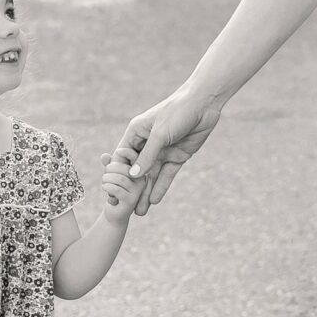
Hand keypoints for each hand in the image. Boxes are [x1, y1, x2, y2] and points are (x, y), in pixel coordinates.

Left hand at [100, 144, 145, 219]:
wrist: (114, 212)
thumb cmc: (113, 190)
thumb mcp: (110, 174)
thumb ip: (108, 164)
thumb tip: (104, 156)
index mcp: (139, 170)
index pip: (135, 156)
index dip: (126, 152)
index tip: (118, 152)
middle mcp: (142, 179)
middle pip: (124, 168)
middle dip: (109, 170)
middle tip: (105, 177)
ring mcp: (138, 190)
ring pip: (119, 179)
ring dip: (106, 179)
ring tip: (104, 183)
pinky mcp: (131, 200)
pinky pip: (117, 189)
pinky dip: (107, 187)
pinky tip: (104, 187)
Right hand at [119, 92, 221, 211]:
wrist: (204, 104)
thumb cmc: (177, 111)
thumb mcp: (160, 134)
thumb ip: (147, 155)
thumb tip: (132, 176)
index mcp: (136, 133)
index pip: (122, 157)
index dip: (117, 175)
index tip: (111, 193)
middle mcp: (147, 143)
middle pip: (136, 170)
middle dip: (131, 189)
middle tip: (125, 209)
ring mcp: (162, 151)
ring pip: (151, 176)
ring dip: (146, 193)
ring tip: (140, 212)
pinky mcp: (177, 156)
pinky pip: (166, 174)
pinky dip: (161, 187)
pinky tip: (155, 201)